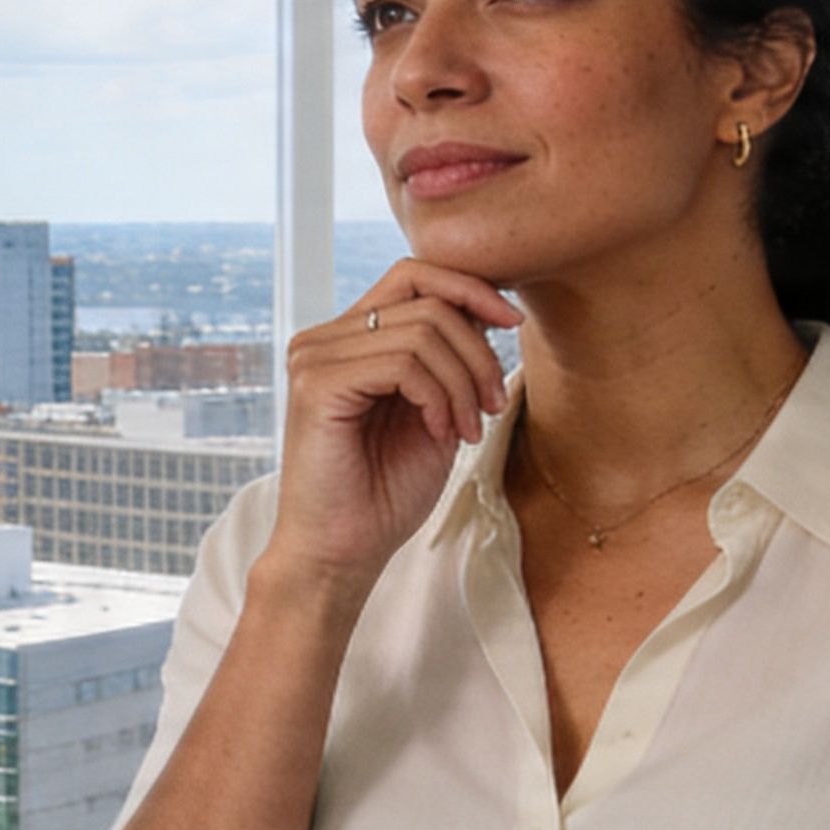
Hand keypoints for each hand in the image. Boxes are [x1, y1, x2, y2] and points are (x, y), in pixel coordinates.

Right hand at [259, 260, 523, 603]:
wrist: (342, 554)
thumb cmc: (383, 493)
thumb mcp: (434, 409)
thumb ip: (447, 357)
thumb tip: (487, 306)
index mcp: (347, 339)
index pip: (413, 276)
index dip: (471, 288)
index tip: (514, 324)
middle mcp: (323, 339)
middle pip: (427, 299)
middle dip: (478, 351)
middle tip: (491, 406)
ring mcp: (315, 358)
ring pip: (424, 331)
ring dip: (464, 383)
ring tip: (466, 429)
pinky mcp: (317, 384)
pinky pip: (404, 362)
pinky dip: (439, 396)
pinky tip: (440, 433)